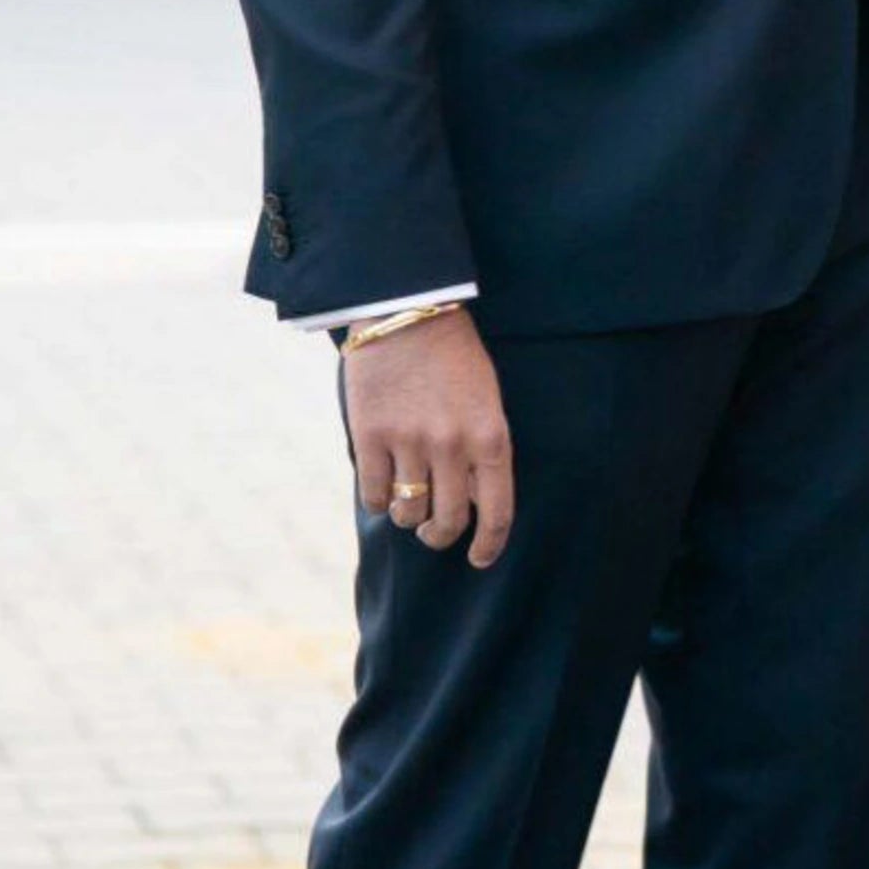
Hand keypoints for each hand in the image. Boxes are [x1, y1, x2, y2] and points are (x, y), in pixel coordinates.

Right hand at [346, 307, 515, 563]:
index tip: (478, 558)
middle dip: (440, 537)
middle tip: (432, 532)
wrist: (407, 310)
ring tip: (405, 502)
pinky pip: (373, 494)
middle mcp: (453, 445)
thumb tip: (471, 504)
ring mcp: (410, 442)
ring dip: (407, 516)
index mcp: (491, 437)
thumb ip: (482, 450)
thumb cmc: (453, 356)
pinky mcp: (371, 435)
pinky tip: (380, 485)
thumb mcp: (486, 400)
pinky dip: (377, 500)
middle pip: (447, 522)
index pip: (497, 512)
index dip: (489, 545)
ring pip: (407, 513)